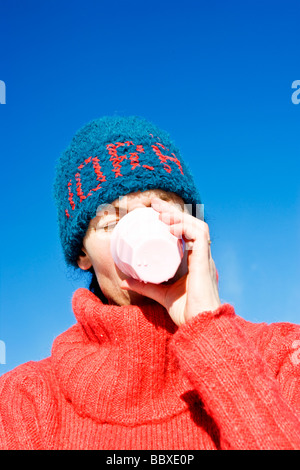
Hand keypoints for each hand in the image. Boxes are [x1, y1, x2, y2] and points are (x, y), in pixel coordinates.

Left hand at [120, 197, 220, 325]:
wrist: (199, 326)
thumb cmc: (186, 313)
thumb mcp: (161, 294)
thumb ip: (145, 286)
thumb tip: (124, 281)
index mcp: (195, 262)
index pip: (187, 233)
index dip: (174, 219)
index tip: (156, 212)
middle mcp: (202, 257)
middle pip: (191, 225)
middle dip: (173, 211)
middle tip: (154, 204)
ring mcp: (205, 258)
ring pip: (197, 226)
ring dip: (178, 216)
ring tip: (160, 213)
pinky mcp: (204, 262)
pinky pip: (199, 236)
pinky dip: (186, 227)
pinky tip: (171, 227)